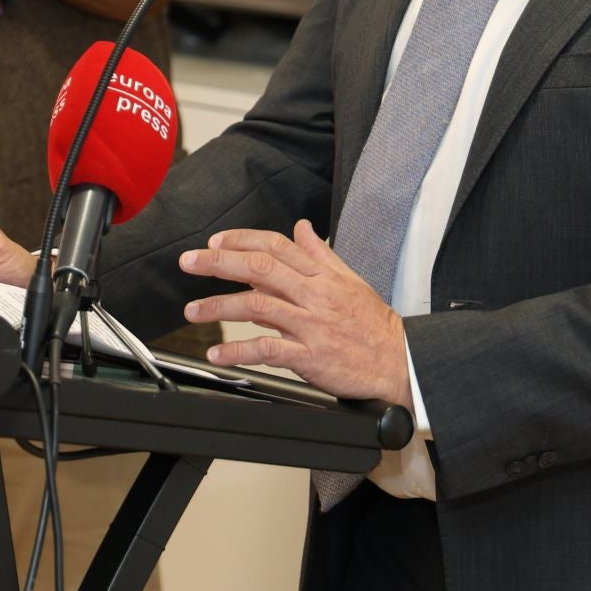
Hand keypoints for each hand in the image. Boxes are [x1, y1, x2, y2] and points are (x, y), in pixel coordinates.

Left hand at [179, 220, 412, 404]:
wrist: (401, 361)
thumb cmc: (374, 324)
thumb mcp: (350, 280)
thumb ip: (321, 254)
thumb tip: (301, 228)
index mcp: (322, 276)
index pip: (276, 246)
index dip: (242, 240)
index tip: (214, 242)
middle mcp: (314, 296)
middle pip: (260, 268)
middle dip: (219, 262)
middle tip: (189, 262)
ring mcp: (311, 326)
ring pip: (258, 306)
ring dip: (219, 307)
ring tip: (194, 311)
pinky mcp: (310, 357)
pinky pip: (268, 349)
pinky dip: (239, 350)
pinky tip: (219, 352)